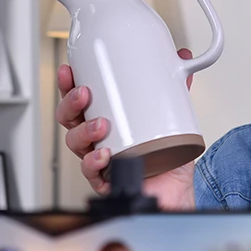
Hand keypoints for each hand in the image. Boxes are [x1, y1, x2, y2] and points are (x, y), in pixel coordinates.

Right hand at [56, 49, 197, 208]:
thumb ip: (174, 88)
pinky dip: (95, 163)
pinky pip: (92, 172)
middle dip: (71, 103)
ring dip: (84, 131)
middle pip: (70, 119)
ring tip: (101, 125)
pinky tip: (104, 154)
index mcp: (107, 120)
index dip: (68, 85)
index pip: (79, 100)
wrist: (177, 192)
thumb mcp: (173, 118)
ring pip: (76, 144)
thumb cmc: (168, 158)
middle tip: (84, 94)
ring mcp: (100, 160)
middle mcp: (99, 140)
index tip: (69, 70)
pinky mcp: (107, 181)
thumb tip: (182, 59)